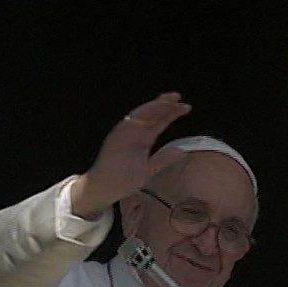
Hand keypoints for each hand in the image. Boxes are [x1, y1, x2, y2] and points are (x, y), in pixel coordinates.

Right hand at [70, 93, 191, 219]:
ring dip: (157, 105)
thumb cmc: (123, 181)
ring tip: (172, 99)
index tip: (184, 107)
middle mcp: (135, 132)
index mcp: (142, 139)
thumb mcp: (149, 169)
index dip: (170, 114)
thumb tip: (182, 152)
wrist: (103, 187)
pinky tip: (159, 106)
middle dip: (166, 105)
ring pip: (144, 113)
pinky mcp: (119, 133)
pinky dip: (146, 111)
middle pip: (153, 115)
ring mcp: (126, 131)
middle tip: (180, 98)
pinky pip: (134, 118)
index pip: (158, 123)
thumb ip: (164, 160)